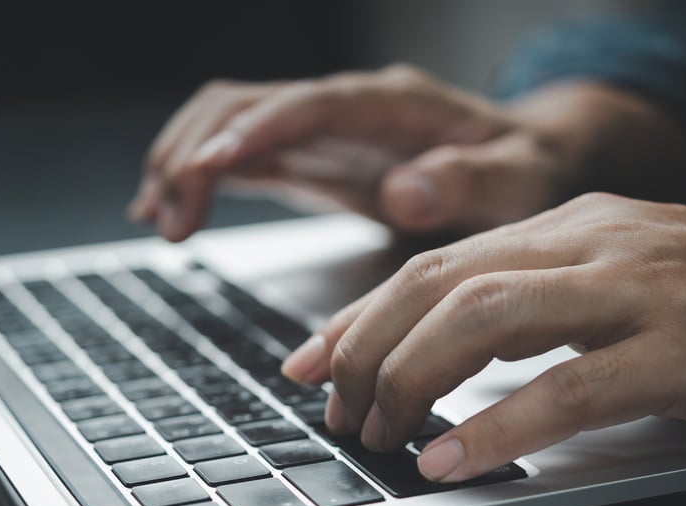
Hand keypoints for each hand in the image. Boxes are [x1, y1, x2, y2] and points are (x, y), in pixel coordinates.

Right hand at [128, 64, 572, 240]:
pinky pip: (240, 154)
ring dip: (183, 163)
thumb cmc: (524, 168)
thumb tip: (405, 190)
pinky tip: (169, 211)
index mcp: (393, 104)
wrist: (525, 158)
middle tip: (172, 218)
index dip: (258, 130)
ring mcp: (322, 130)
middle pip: (248, 104)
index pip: (311, 104)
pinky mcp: (310, 158)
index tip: (211, 165)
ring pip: (229, 123)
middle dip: (197, 151)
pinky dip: (197, 178)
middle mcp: (346, 107)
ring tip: (161, 221)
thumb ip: (468, 182)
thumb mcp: (518, 180)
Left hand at [281, 192, 685, 481]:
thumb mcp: (634, 286)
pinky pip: (568, 388)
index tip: (309, 361)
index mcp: (579, 225)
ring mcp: (643, 290)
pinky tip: (453, 460)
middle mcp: (599, 242)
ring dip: (412, 383)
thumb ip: (550, 306)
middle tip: (335, 412)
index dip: (360, 315)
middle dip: (366, 351)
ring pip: (486, 319)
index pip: (438, 262)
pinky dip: (496, 428)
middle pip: (441, 283)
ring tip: (380, 437)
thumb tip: (456, 357)